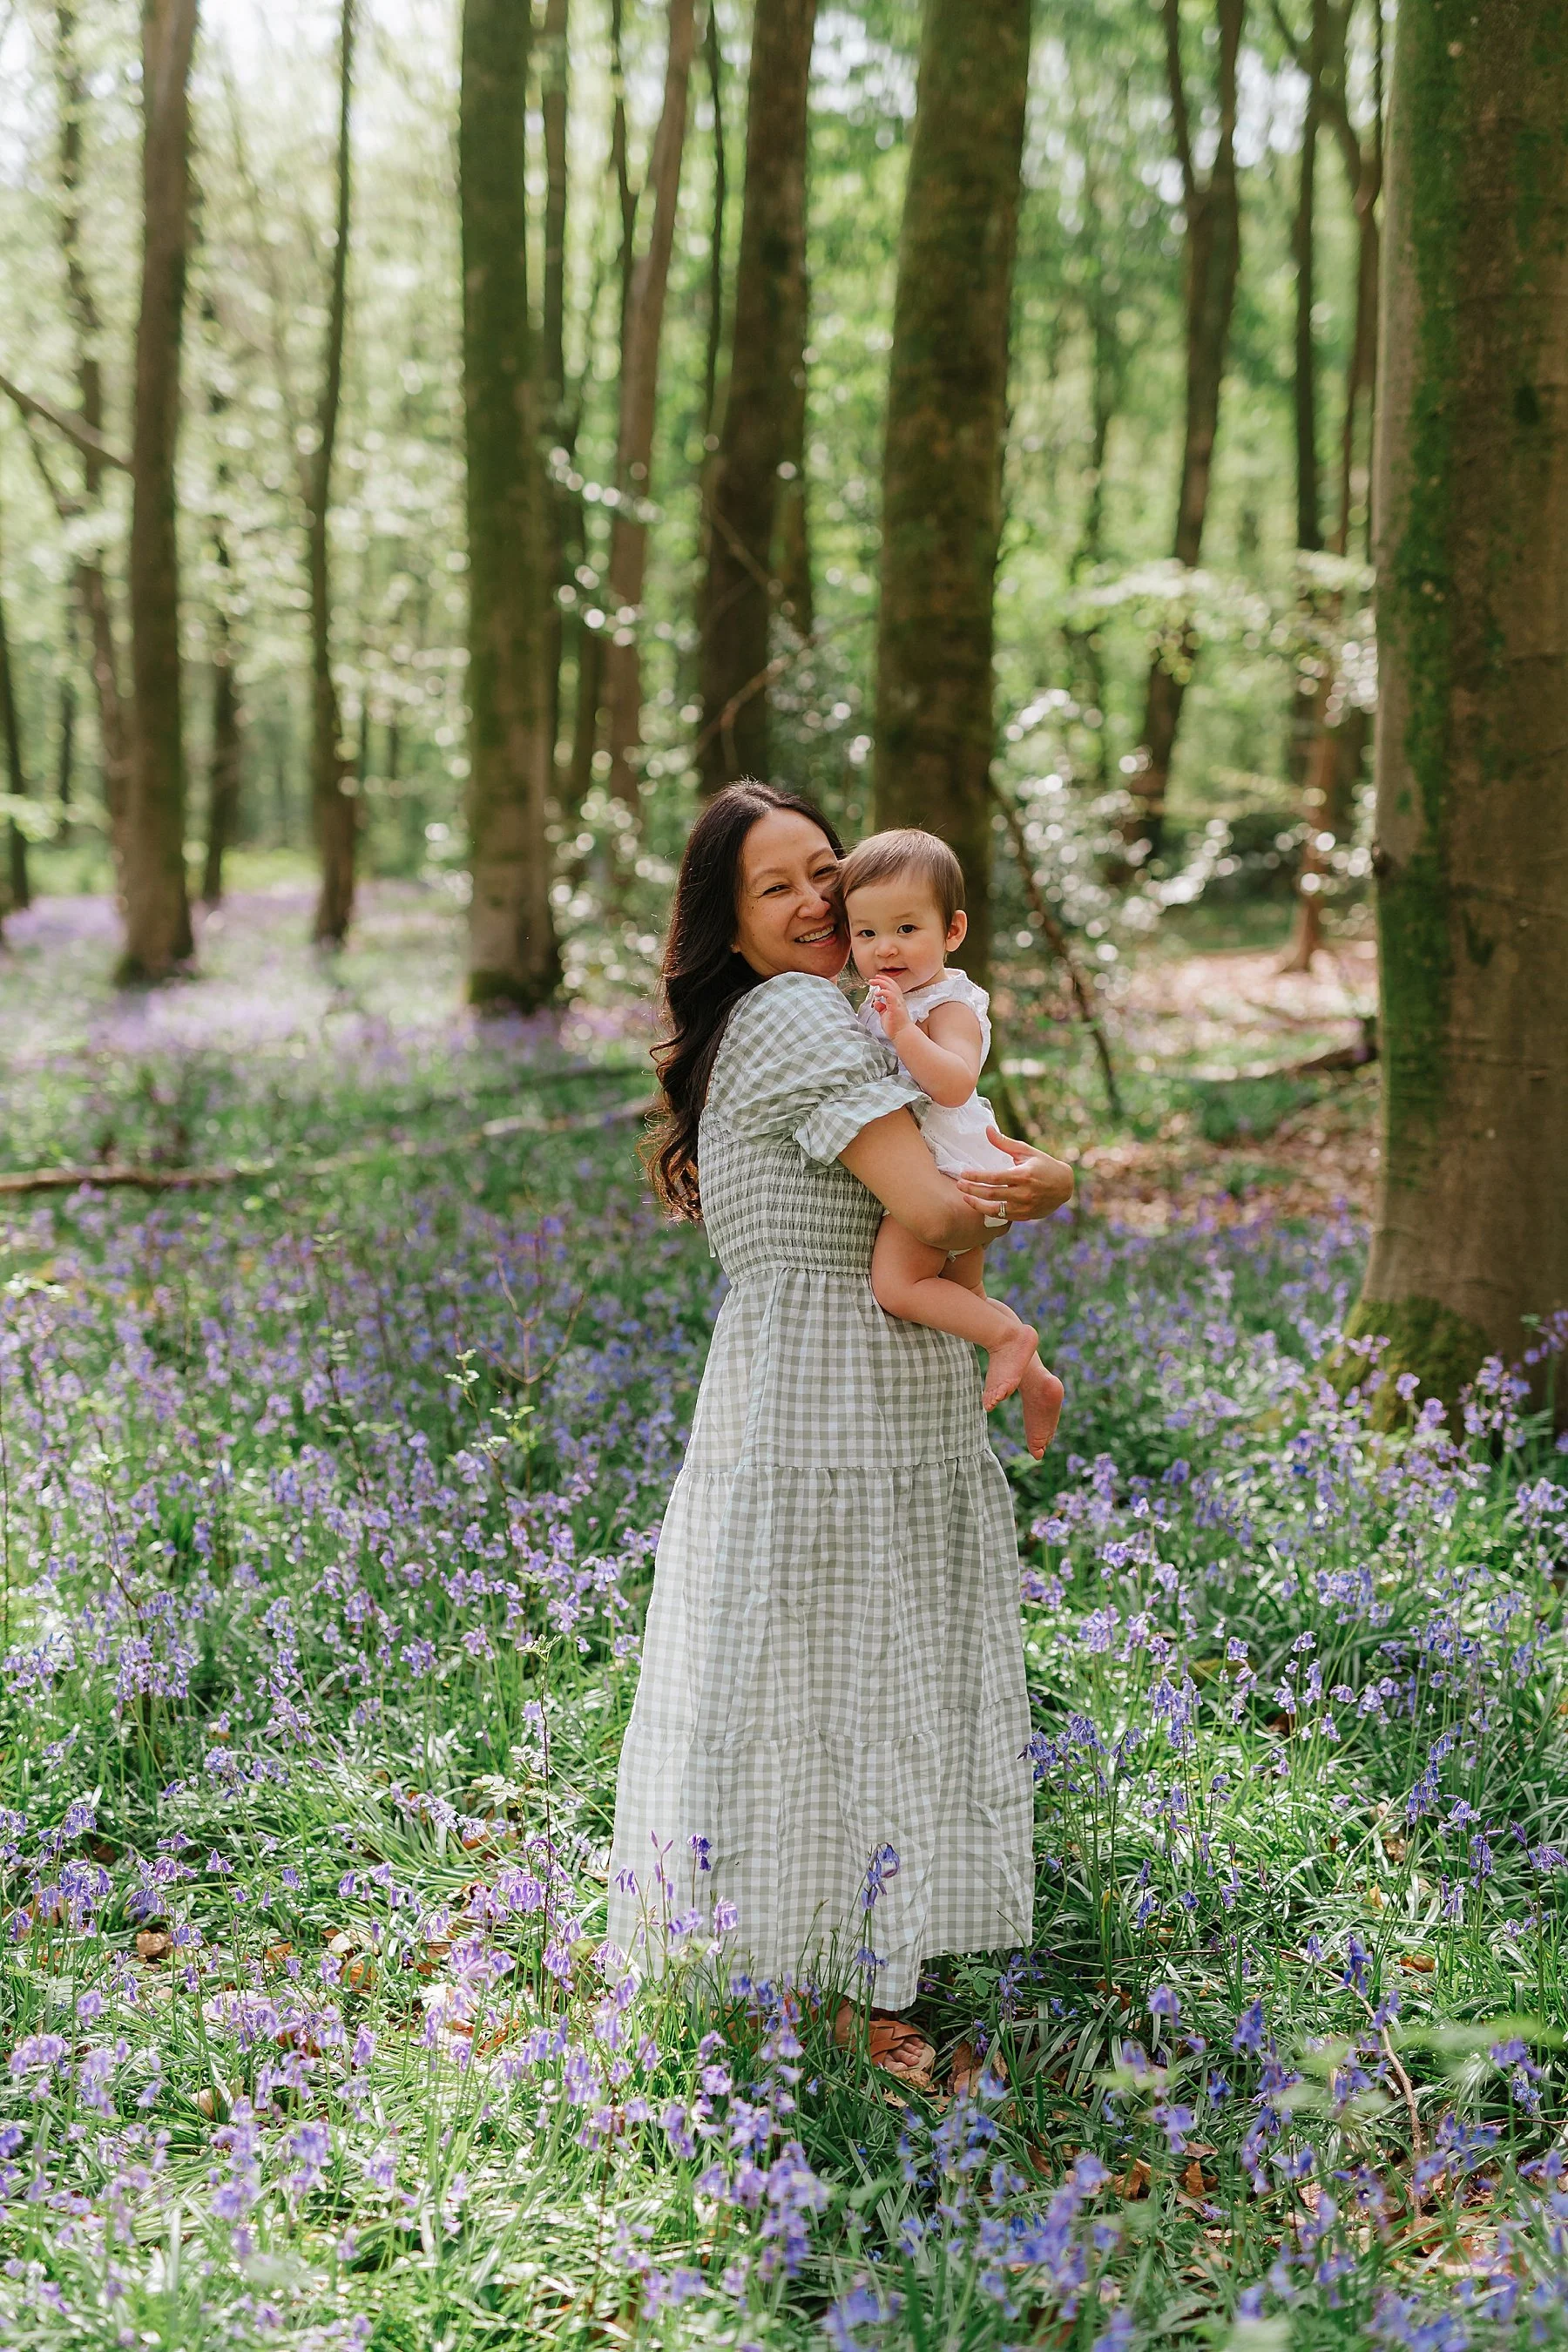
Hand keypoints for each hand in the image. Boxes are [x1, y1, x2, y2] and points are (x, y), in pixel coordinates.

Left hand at [867, 973, 910, 1038]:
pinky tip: (877, 993)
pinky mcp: (895, 1006)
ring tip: (873, 981)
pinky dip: (883, 992)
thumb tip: (876, 1003)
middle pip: (892, 984)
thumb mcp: (885, 1016)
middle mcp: (898, 1000)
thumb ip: (881, 1008)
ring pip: (891, 987)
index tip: (877, 979)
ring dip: (881, 983)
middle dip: (882, 979)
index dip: (885, 981)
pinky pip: (890, 995)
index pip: (892, 987)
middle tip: (874, 978)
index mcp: (897, 1001)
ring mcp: (898, 1002)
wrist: (902, 1034)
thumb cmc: (896, 1027)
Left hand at [953, 1126, 1073, 1222]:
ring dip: (977, 1204)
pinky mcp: (1025, 1216)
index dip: (976, 1176)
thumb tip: (987, 1130)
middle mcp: (1024, 1193)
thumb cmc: (1044, 1165)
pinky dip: (989, 1212)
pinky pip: (1003, 1217)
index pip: (994, 1177)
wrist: (1065, 1186)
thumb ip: (1005, 1143)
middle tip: (958, 1184)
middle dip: (972, 1190)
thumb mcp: (1026, 1151)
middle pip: (991, 1194)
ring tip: (965, 1197)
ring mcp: (1025, 1207)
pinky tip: (979, 1205)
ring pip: (995, 1209)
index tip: (963, 1173)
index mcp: (1024, 1175)